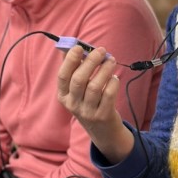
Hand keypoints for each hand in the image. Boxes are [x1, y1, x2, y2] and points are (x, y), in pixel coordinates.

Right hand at [56, 44, 133, 163]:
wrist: (103, 131)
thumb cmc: (89, 103)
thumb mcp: (77, 91)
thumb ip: (73, 69)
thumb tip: (70, 47)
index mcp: (63, 96)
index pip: (62, 76)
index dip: (70, 60)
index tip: (79, 47)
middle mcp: (73, 105)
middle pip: (79, 80)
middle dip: (90, 62)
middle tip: (101, 50)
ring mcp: (88, 112)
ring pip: (94, 86)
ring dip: (104, 69)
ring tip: (111, 61)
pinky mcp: (103, 115)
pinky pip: (108, 94)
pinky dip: (113, 82)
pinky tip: (115, 77)